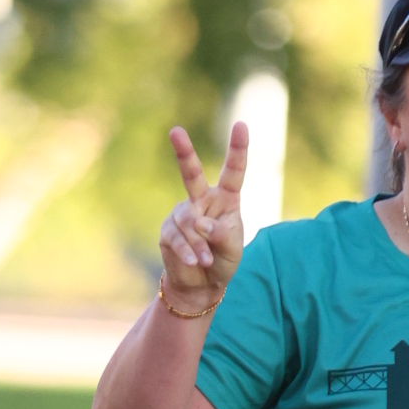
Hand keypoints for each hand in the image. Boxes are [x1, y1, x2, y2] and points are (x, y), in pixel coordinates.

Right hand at [160, 121, 247, 305]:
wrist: (200, 284)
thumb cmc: (222, 261)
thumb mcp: (232, 250)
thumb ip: (223, 235)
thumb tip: (201, 223)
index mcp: (225, 199)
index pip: (233, 172)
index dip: (237, 149)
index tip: (241, 125)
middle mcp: (202, 200)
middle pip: (192, 174)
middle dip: (184, 152)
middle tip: (175, 131)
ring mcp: (182, 213)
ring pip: (189, 222)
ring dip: (200, 245)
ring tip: (207, 261)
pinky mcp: (167, 230)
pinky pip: (177, 237)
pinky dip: (188, 251)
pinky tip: (195, 262)